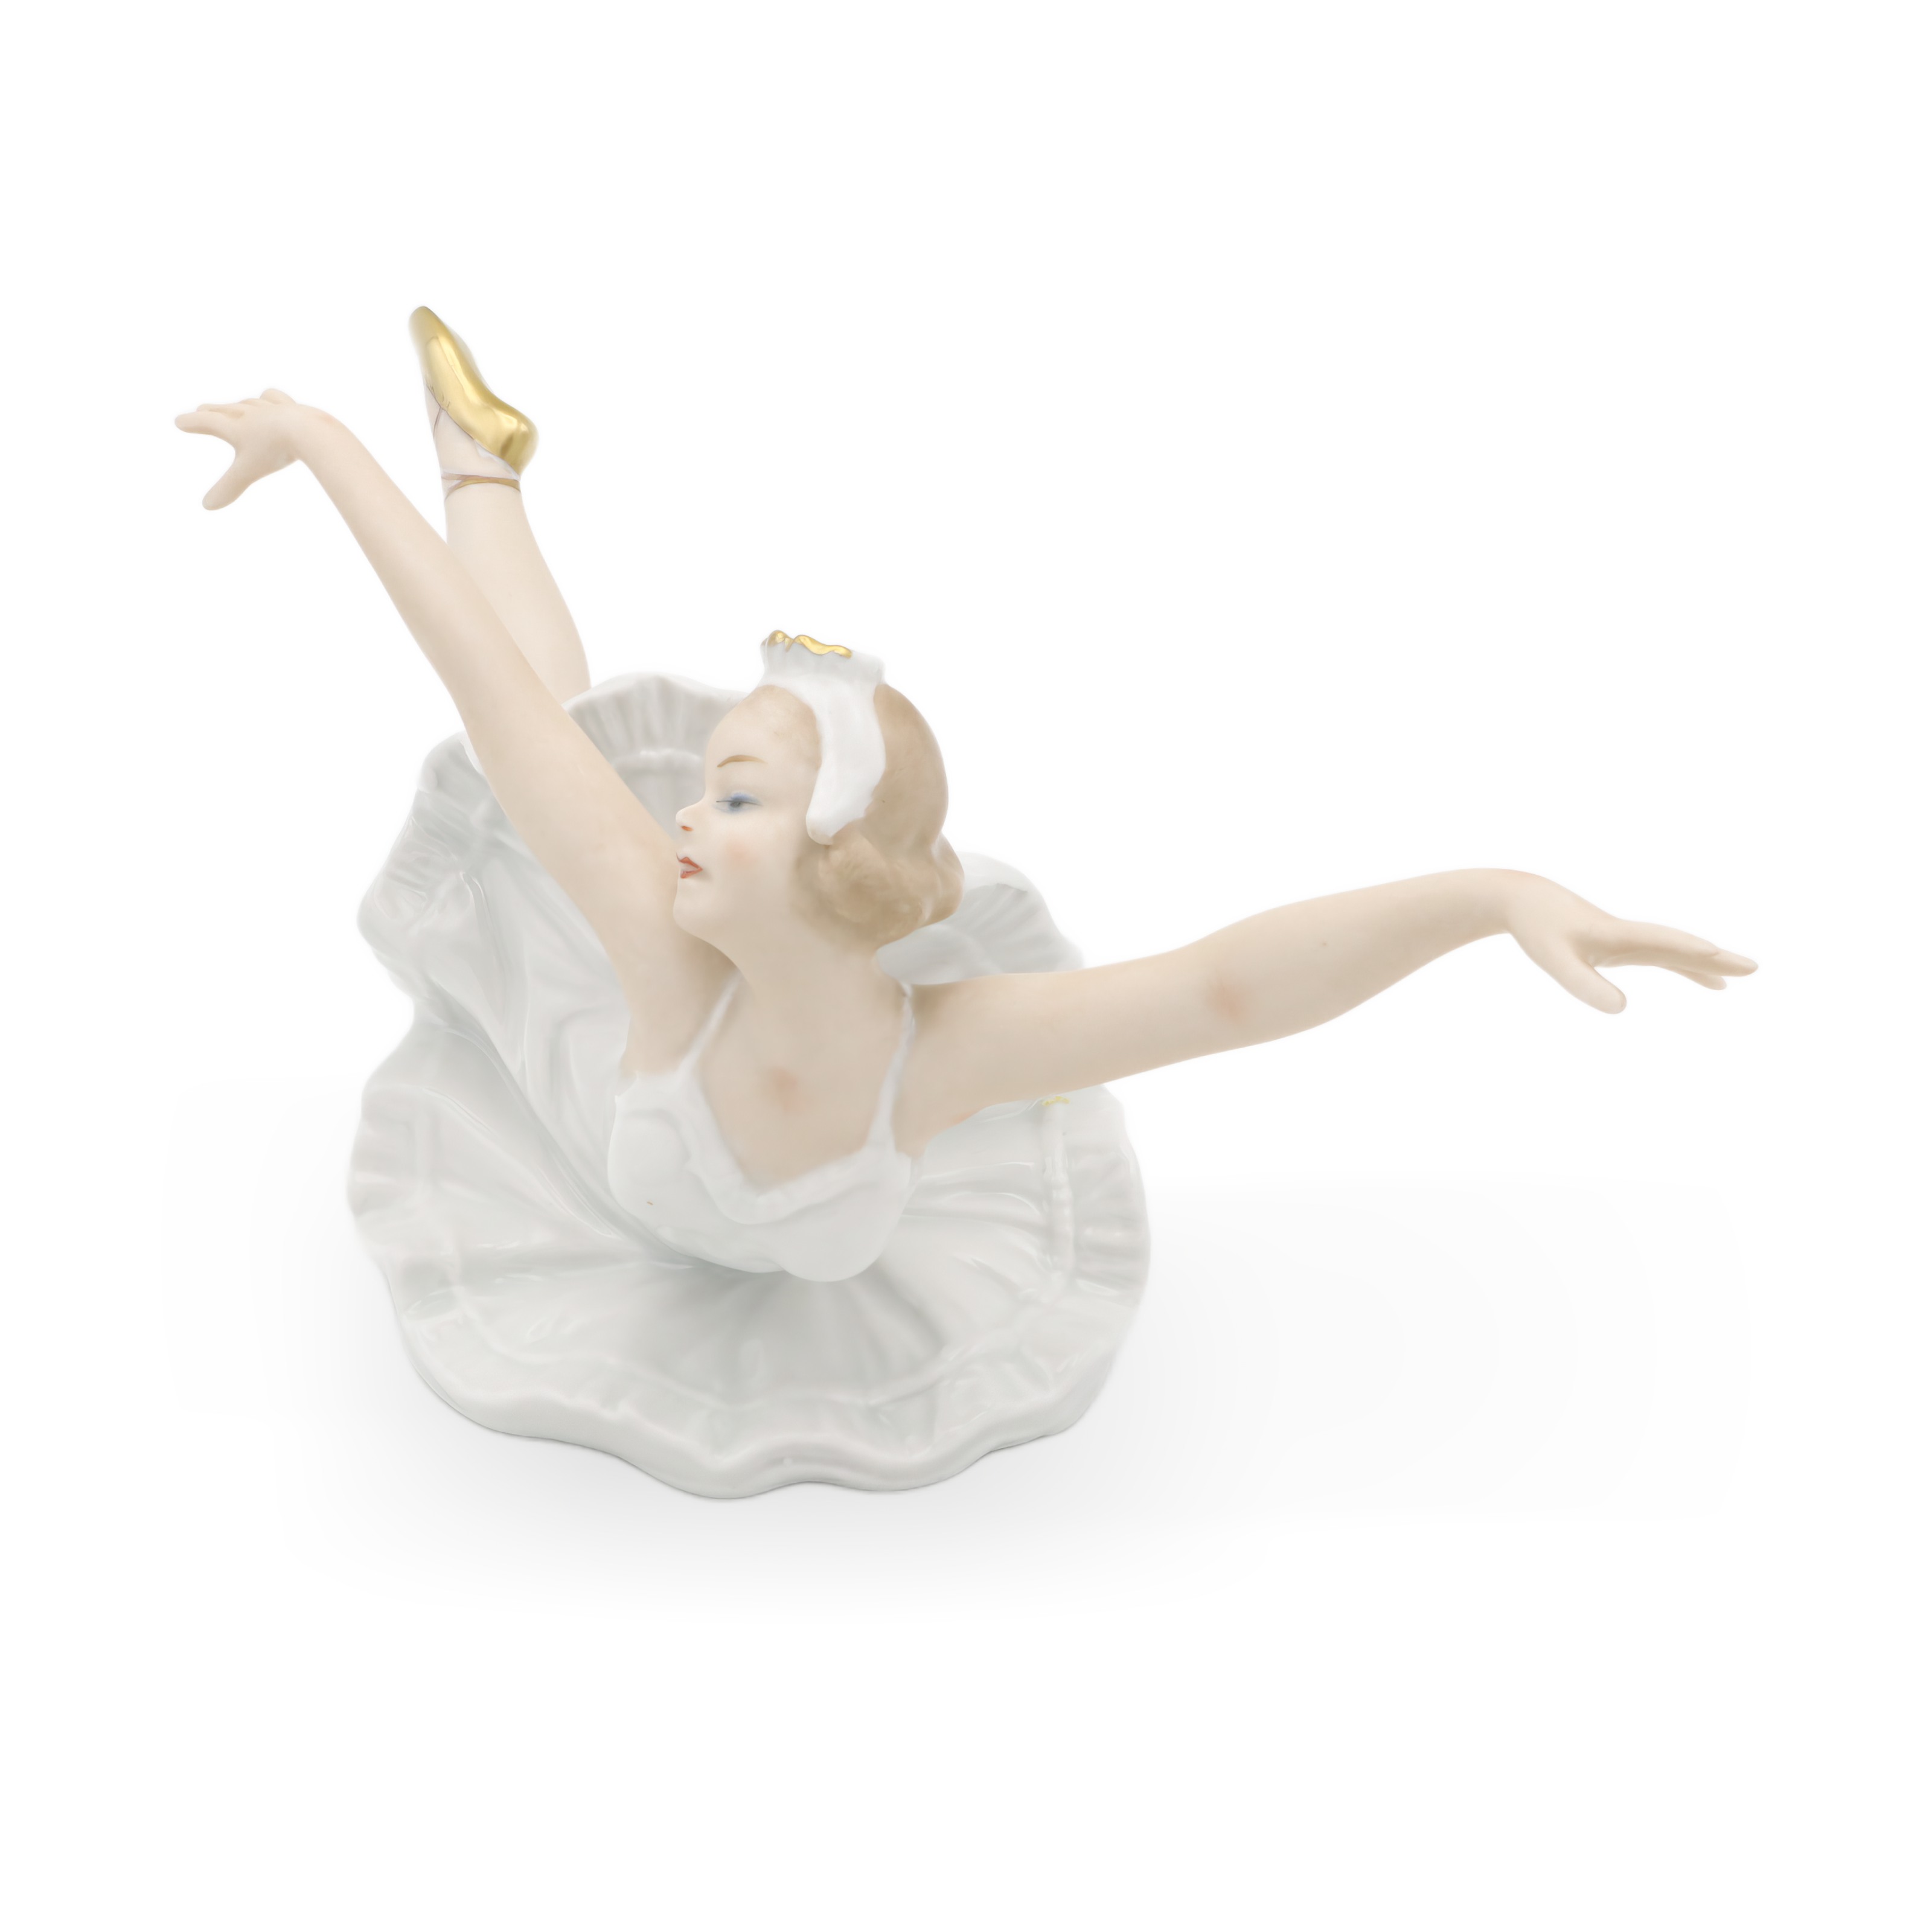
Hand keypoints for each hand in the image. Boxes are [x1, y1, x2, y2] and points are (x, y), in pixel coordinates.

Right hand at [174, 389, 318, 508]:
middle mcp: (249, 413)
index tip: (179, 422)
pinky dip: (267, 399)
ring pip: (247, 404)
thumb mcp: (248, 471)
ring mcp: (269, 407)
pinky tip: (267, 398)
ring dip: (236, 406)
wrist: (306, 430)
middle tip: (201, 410)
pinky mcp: (289, 405)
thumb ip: (228, 488)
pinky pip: (273, 397)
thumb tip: (207, 507)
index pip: (208, 422)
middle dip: (211, 412)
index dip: (193, 423)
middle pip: (225, 410)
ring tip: (232, 407)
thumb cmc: (275, 450)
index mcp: (234, 427)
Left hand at [1500, 873, 1756, 1013]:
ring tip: (1735, 979)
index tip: (1723, 956)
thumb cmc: (1537, 930)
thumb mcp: (1556, 961)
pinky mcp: (1619, 942)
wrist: (1522, 899)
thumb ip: (1585, 985)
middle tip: (1754, 969)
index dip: (1691, 951)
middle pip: (1680, 946)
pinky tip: (1696, 980)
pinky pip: (1658, 955)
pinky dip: (1679, 965)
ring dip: (1704, 964)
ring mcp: (1627, 938)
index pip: (1663, 943)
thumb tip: (1624, 1010)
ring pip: (1674, 951)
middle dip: (1716, 959)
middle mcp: (1629, 935)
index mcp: (1617, 935)